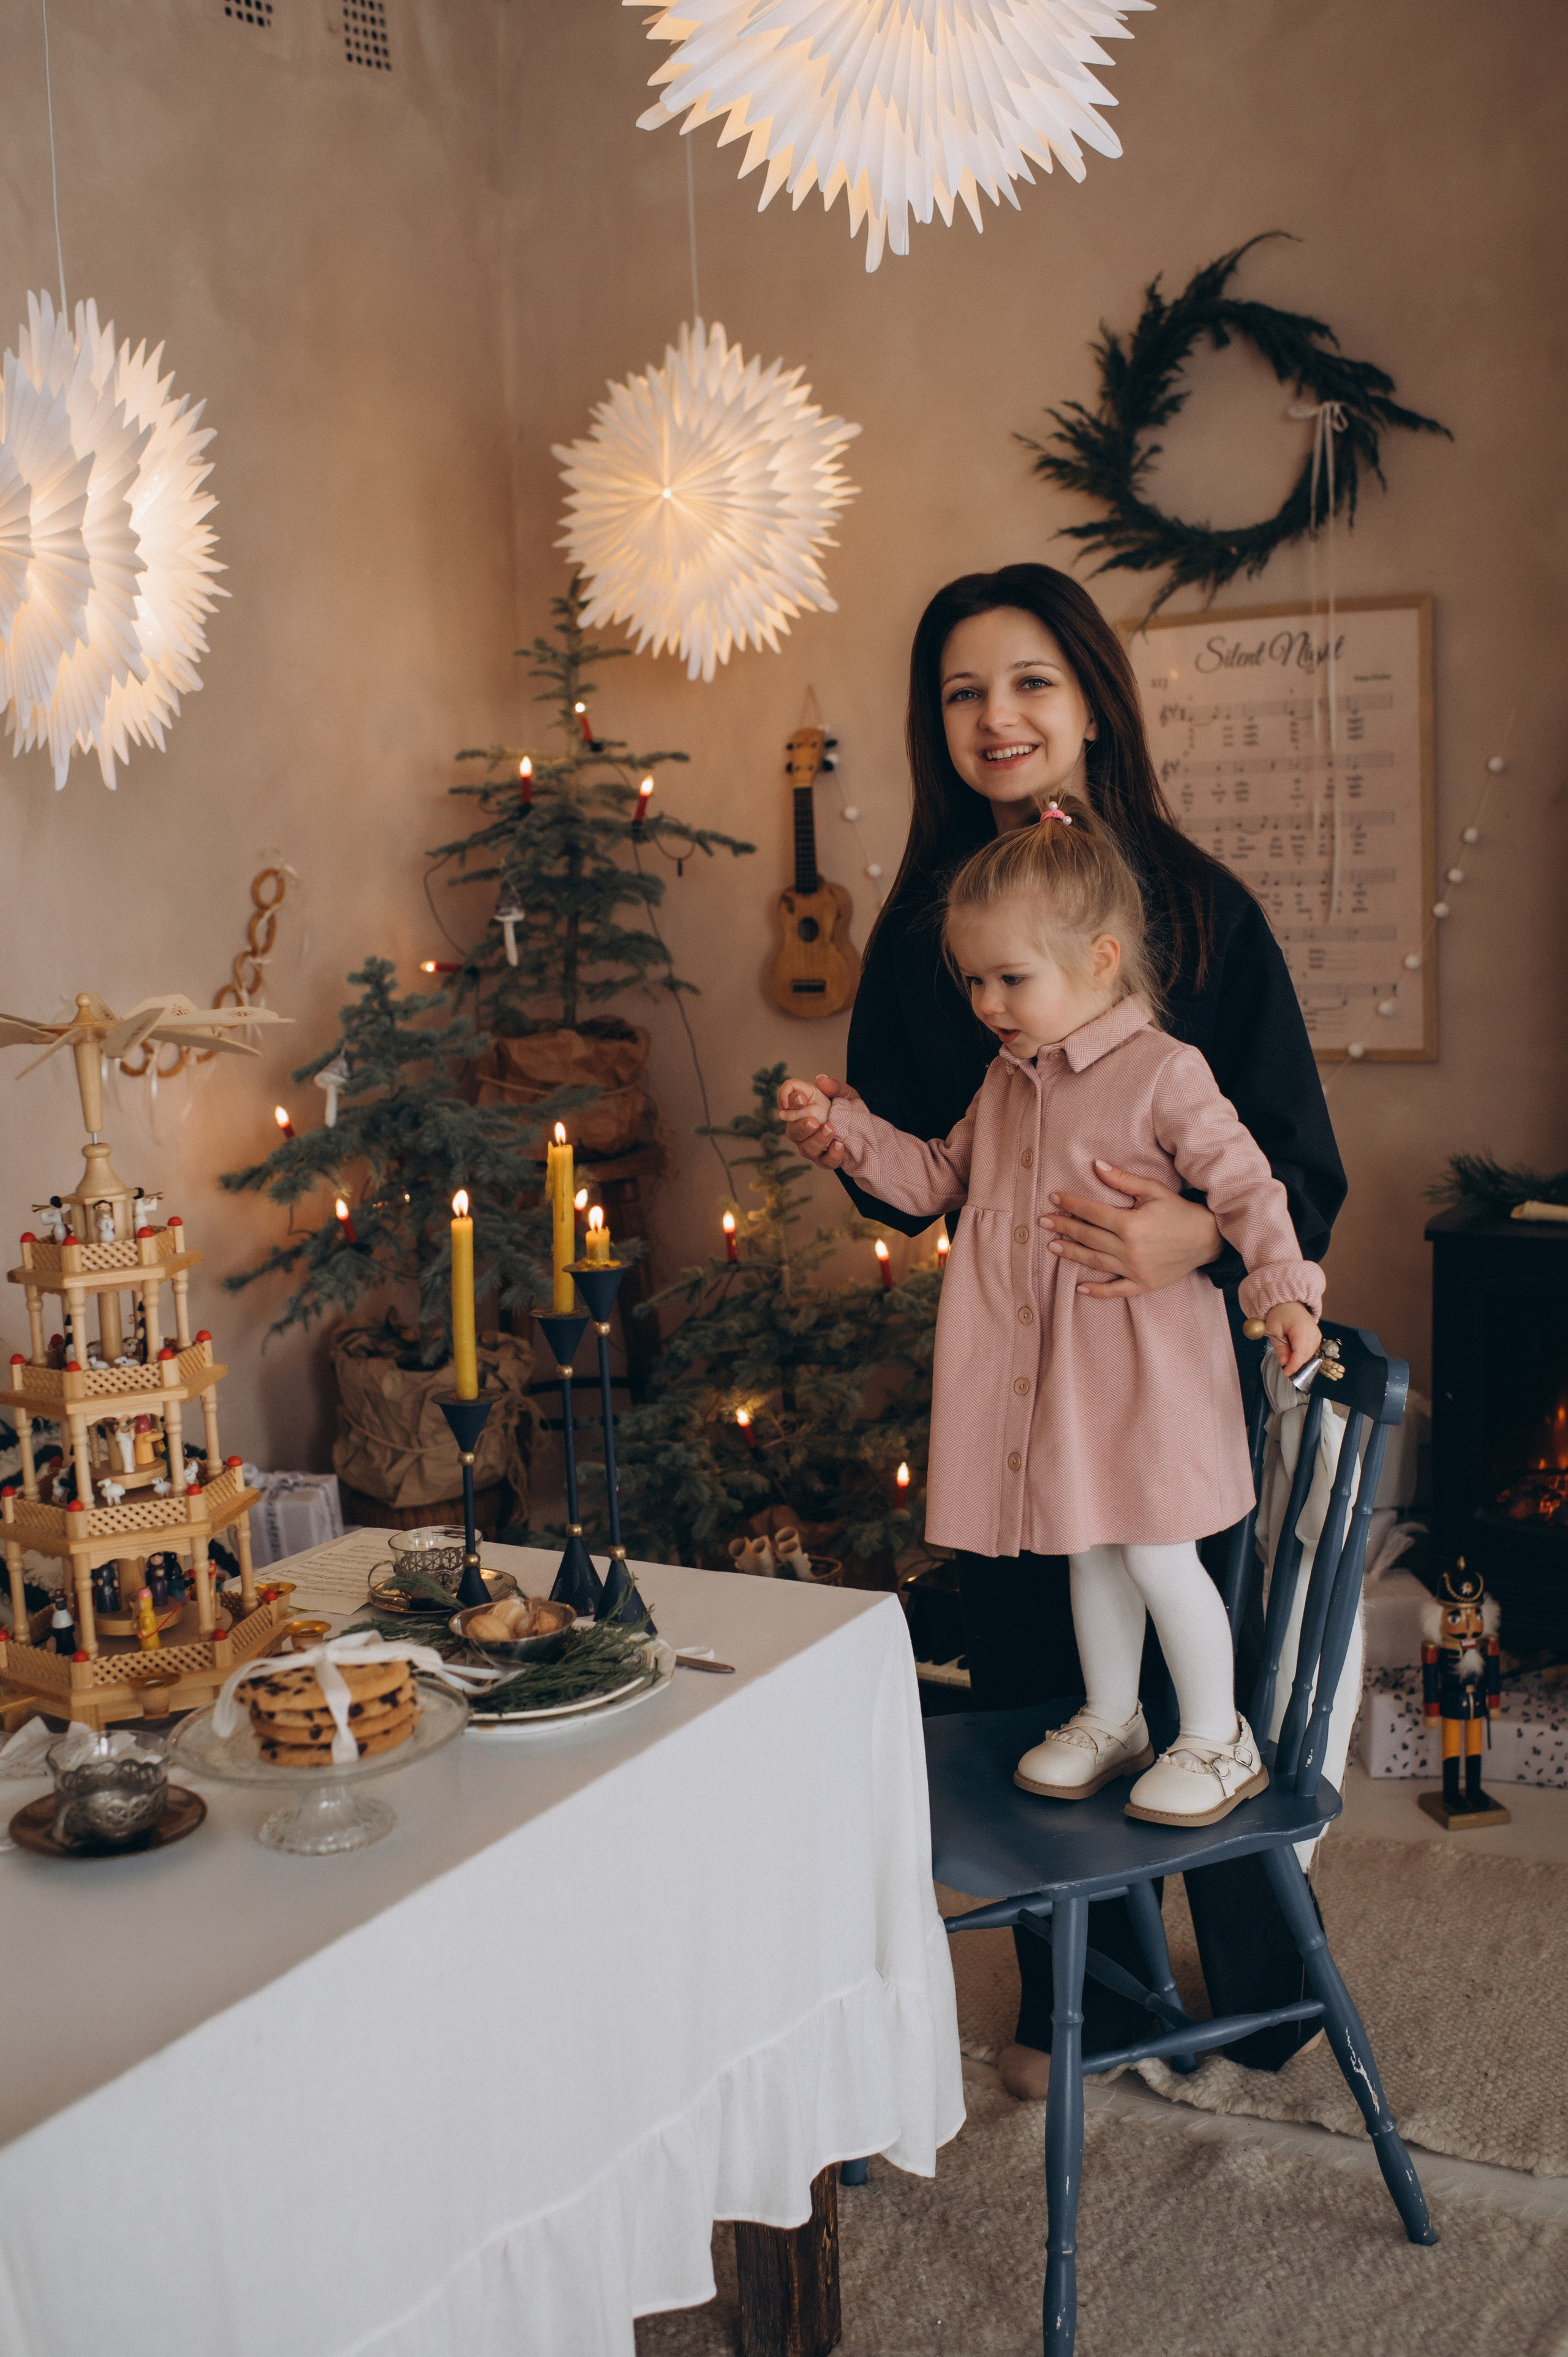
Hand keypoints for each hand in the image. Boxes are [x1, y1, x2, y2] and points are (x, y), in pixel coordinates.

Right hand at [780, 1073, 858, 1169]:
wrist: (864, 1127)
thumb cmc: (847, 1107)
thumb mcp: (844, 1093)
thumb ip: (834, 1086)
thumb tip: (821, 1079)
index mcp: (801, 1108)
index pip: (787, 1102)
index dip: (789, 1099)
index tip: (802, 1099)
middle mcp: (801, 1128)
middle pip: (792, 1131)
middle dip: (801, 1127)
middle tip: (813, 1121)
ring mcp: (811, 1145)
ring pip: (806, 1148)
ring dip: (818, 1139)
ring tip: (831, 1129)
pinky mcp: (824, 1159)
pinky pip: (825, 1161)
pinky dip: (832, 1154)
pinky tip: (840, 1145)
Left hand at [1043, 1161, 1222, 1298]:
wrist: (1209, 1239)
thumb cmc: (1180, 1211)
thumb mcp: (1154, 1190)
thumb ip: (1123, 1180)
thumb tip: (1096, 1166)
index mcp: (1130, 1224)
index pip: (1092, 1213)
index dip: (1071, 1205)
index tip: (1053, 1198)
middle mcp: (1129, 1249)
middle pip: (1088, 1237)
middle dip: (1064, 1228)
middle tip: (1043, 1222)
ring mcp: (1135, 1270)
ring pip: (1095, 1262)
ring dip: (1072, 1254)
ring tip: (1053, 1247)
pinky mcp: (1144, 1284)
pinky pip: (1116, 1290)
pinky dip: (1097, 1291)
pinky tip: (1080, 1288)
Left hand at [1264, 1301, 1321, 1377]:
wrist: (1289, 1303)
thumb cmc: (1280, 1313)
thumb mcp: (1273, 1329)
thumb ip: (1280, 1347)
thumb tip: (1284, 1363)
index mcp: (1302, 1329)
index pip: (1301, 1353)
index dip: (1294, 1366)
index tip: (1286, 1373)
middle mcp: (1313, 1333)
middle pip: (1306, 1356)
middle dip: (1294, 1363)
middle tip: (1282, 1365)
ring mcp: (1317, 1335)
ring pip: (1309, 1355)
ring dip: (1297, 1358)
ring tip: (1286, 1350)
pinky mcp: (1317, 1337)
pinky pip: (1310, 1351)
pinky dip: (1301, 1353)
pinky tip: (1293, 1348)